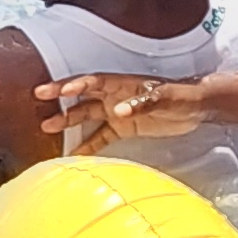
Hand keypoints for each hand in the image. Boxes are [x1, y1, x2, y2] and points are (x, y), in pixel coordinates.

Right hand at [44, 70, 203, 152]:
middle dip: (61, 96)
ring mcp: (117, 112)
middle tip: (39, 97)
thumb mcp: (165, 98)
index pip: (94, 82)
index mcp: (123, 83)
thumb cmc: (182, 97)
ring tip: (46, 127)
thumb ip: (143, 103)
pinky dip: (87, 145)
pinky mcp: (124, 128)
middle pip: (83, 95)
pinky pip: (100, 137)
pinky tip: (73, 155)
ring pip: (86, 115)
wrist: (198, 109)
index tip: (60, 91)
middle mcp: (115, 96)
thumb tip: (119, 110)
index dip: (76, 85)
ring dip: (68, 121)